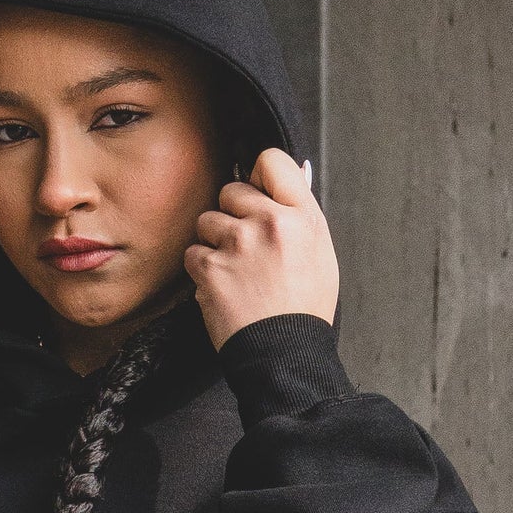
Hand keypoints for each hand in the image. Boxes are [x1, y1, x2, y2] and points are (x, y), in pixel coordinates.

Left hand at [185, 148, 339, 349]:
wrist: (284, 352)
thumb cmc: (305, 307)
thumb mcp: (320, 252)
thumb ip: (301, 211)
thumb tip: (293, 173)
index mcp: (302, 215)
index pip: (271, 160)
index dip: (258, 175)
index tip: (255, 192)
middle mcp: (269, 222)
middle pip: (231, 189)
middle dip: (232, 213)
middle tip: (245, 244)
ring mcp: (237, 243)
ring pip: (207, 221)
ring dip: (214, 242)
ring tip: (235, 270)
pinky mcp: (210, 267)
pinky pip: (192, 252)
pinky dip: (201, 269)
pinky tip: (223, 287)